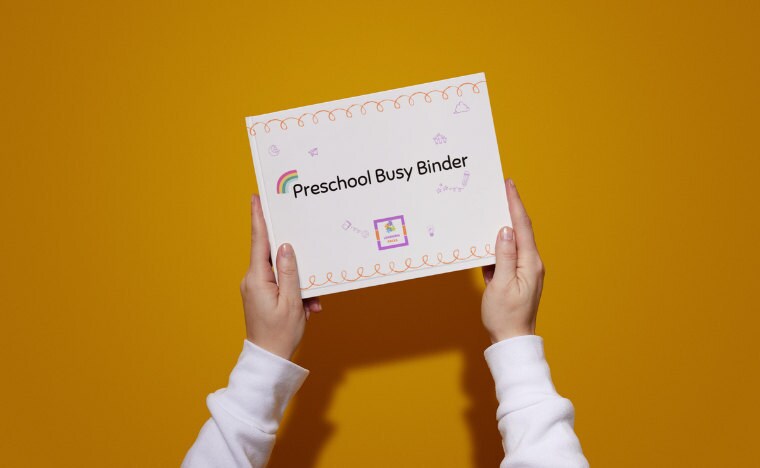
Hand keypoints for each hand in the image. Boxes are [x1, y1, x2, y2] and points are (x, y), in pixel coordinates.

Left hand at [240, 195, 320, 359]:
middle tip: (301, 237)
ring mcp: (256, 287)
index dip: (258, 217)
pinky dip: (296, 291)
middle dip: (293, 255)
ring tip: (310, 302)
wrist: (269, 360)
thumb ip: (289, 271)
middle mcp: (253, 279)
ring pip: (281, 271)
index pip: (258, 240)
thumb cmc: (280, 335)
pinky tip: (308, 306)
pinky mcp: (262, 295)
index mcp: (257, 278)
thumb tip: (286, 246)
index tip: (256, 197)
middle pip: (273, 254)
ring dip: (299, 282)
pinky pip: (281, 283)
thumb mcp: (292, 302)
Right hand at [481, 179, 544, 342]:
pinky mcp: (516, 278)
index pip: (522, 226)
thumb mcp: (501, 285)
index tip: (509, 184)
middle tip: (499, 189)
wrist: (511, 341)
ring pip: (512, 242)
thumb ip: (504, 256)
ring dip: (502, 225)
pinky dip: (497, 245)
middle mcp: (531, 264)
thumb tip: (504, 230)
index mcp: (530, 263)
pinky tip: (487, 239)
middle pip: (520, 230)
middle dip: (510, 208)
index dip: (515, 204)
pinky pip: (507, 255)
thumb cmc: (506, 316)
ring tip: (491, 208)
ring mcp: (524, 271)